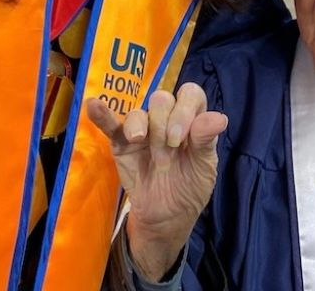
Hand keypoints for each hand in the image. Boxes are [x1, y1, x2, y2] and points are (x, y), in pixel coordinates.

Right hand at [87, 85, 226, 281]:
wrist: (165, 219)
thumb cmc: (189, 189)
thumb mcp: (203, 169)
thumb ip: (206, 141)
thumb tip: (220, 118)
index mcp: (191, 120)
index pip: (190, 95)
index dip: (186, 108)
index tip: (182, 136)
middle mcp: (166, 119)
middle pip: (162, 99)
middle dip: (165, 120)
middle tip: (169, 146)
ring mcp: (142, 130)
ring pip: (139, 112)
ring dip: (139, 122)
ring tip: (139, 139)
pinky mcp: (121, 143)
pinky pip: (111, 125)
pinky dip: (102, 115)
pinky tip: (94, 105)